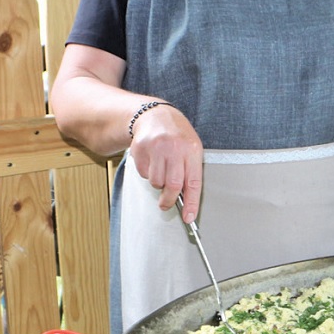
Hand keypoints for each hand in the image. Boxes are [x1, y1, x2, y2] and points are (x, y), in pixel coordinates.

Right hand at [128, 104, 203, 222]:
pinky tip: (152, 161)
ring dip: (158, 183)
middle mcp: (174, 148)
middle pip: (172, 185)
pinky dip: (148, 173)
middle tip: (167, 204)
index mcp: (191, 149)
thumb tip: (187, 199)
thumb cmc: (177, 135)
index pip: (193, 182)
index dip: (191, 203)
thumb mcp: (191, 148)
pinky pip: (144, 174)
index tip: (188, 217)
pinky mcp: (140, 150)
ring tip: (162, 170)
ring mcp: (156, 148)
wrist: (155, 115)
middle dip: (169, 200)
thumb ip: (190, 170)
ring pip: (156, 182)